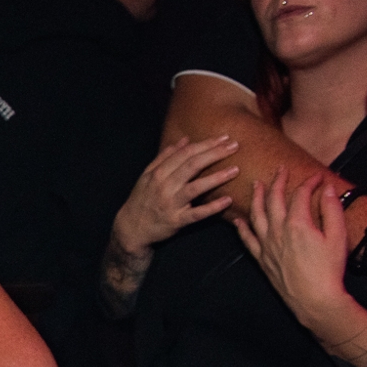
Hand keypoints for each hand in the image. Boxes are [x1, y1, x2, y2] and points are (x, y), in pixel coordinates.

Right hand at [112, 136, 240, 254]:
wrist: (130, 228)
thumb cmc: (142, 200)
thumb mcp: (147, 176)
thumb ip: (165, 157)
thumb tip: (184, 140)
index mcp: (158, 173)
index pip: (185, 153)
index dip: (206, 144)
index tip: (224, 138)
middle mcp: (164, 186)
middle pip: (192, 165)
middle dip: (215, 154)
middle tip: (235, 146)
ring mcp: (170, 204)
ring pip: (195, 187)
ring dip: (216, 178)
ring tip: (236, 170)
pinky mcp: (176, 221)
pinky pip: (196, 214)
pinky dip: (212, 208)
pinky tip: (227, 201)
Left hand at [233, 171, 355, 334]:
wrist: (314, 299)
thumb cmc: (329, 269)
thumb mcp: (337, 237)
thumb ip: (332, 210)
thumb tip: (328, 189)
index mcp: (298, 223)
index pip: (300, 195)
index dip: (309, 183)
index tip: (317, 177)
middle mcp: (277, 231)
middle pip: (274, 199)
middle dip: (278, 181)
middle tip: (280, 169)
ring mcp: (266, 245)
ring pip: (256, 215)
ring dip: (256, 198)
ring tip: (256, 185)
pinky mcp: (261, 258)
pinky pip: (247, 239)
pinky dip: (242, 227)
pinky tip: (238, 220)